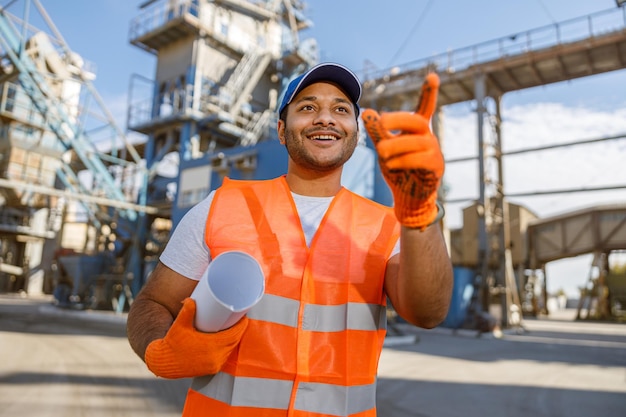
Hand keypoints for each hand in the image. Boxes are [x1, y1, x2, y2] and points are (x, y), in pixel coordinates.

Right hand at [144, 297, 247, 378]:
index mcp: (211, 347)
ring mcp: (213, 365)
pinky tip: (227, 342)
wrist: (162, 362)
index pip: (234, 335)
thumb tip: (191, 299)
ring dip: (233, 340)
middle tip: (238, 320)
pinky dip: (227, 349)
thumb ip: (186, 311)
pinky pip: (224, 357)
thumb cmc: (172, 343)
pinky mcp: (210, 370)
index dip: (241, 325)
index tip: (243, 316)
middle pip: (233, 342)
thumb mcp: (179, 325)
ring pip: (229, 350)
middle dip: (238, 331)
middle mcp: (215, 358)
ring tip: (234, 329)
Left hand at [361, 73, 443, 229]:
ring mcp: (434, 152)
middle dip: (398, 119)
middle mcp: (428, 137)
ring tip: (380, 152)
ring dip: (395, 145)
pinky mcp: (435, 167)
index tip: (432, 75)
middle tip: (381, 122)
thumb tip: (366, 111)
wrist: (408, 197)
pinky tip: (391, 165)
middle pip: (416, 121)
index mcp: (417, 130)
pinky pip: (419, 159)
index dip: (429, 92)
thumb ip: (377, 132)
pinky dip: (402, 161)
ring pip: (416, 142)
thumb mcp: (384, 149)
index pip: (425, 108)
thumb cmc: (399, 170)